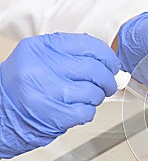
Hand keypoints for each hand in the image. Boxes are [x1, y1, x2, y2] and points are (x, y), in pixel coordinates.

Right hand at [0, 33, 119, 157]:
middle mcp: (41, 67)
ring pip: (92, 92)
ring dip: (97, 97)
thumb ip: (70, 55)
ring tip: (87, 97)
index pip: (87, 44)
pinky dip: (88, 111)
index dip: (107, 56)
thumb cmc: (23, 86)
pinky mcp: (52, 115)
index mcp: (40, 48)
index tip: (112, 64)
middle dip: (107, 79)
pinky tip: (78, 109)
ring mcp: (46, 92)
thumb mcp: (39, 59)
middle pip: (94, 69)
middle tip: (108, 84)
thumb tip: (105, 61)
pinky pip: (86, 112)